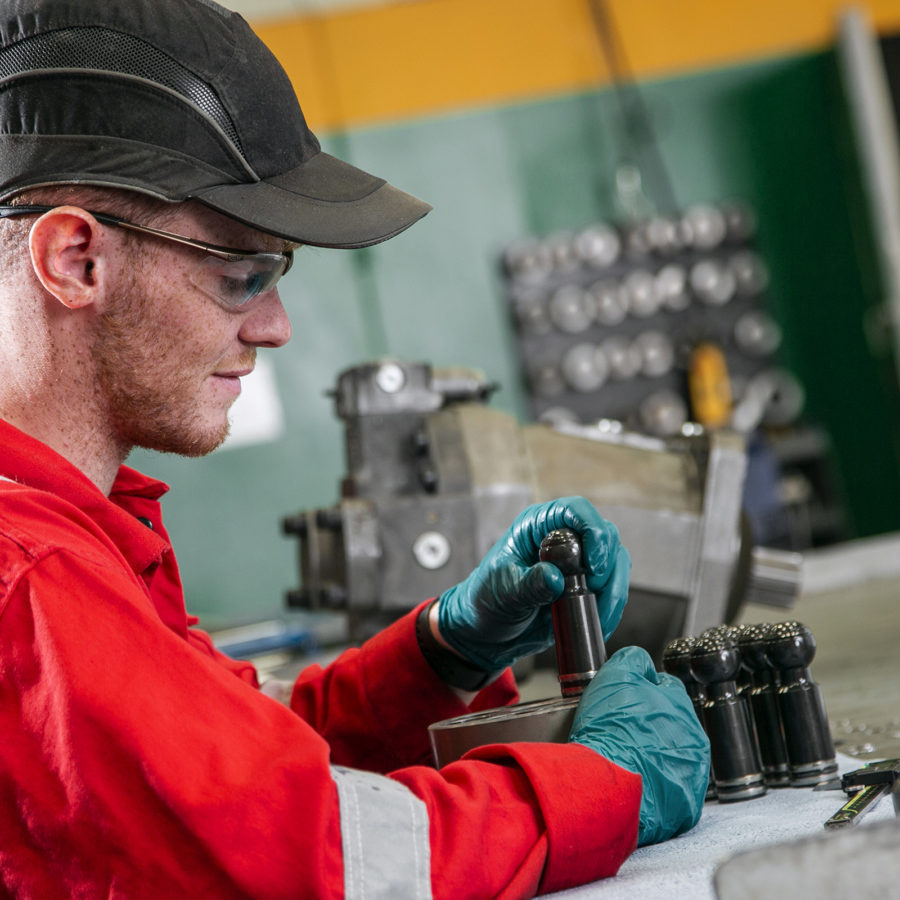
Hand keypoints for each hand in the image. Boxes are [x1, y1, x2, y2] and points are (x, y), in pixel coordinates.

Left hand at [435, 496, 629, 671]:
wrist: (486, 634)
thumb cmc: (486, 601)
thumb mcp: (503, 592)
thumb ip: (528, 585)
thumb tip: (554, 578)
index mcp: (536, 526)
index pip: (575, 510)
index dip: (592, 530)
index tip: (594, 563)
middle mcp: (561, 538)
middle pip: (604, 534)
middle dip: (607, 563)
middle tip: (595, 588)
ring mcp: (576, 562)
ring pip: (615, 562)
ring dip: (614, 588)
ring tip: (598, 612)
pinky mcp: (585, 587)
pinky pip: (612, 588)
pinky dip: (612, 605)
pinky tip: (600, 623)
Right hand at [569, 646, 709, 846]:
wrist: (605, 785)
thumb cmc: (610, 730)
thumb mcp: (615, 675)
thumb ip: (633, 659)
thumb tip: (642, 663)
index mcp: (681, 707)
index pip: (667, 688)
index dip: (644, 691)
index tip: (626, 701)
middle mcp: (695, 740)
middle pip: (672, 724)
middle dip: (652, 725)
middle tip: (623, 732)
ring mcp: (692, 776)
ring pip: (673, 758)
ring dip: (655, 756)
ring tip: (626, 759)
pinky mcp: (685, 808)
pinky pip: (671, 792)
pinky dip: (655, 787)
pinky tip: (634, 783)